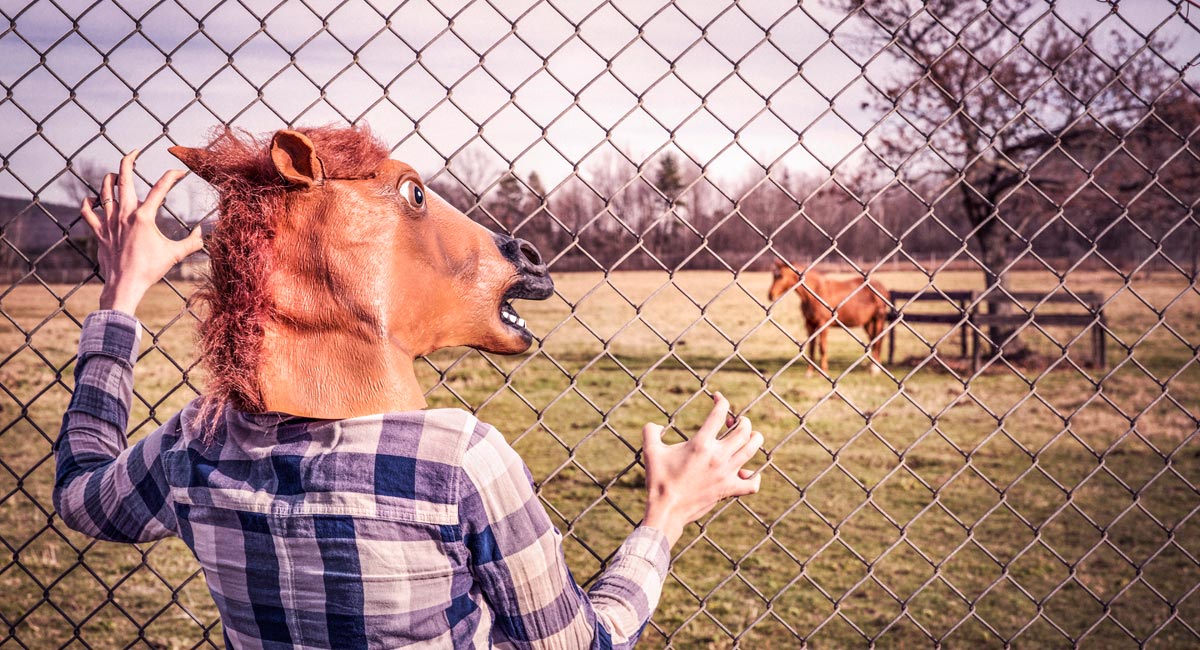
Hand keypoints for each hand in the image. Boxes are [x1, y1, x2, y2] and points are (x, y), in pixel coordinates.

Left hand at [80, 150, 202, 314]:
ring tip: (116, 173)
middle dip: (129, 161)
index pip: (160, 188)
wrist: (125, 285)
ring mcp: (109, 222)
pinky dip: (89, 203)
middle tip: (134, 151)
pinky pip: (88, 212)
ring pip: (104, 191)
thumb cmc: (150, 270)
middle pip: (123, 179)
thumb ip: (192, 242)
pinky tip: (93, 198)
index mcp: (144, 216)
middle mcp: (124, 214)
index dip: (172, 176)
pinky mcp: (99, 232)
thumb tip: (203, 233)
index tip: (180, 171)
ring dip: (109, 179)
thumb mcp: (175, 254)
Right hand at [641, 392, 763, 546]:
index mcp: (701, 444)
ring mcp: (726, 474)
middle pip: (744, 430)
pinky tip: (747, 472)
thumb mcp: (651, 451)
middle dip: (742, 421)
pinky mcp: (728, 490)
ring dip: (755, 439)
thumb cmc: (658, 480)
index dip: (721, 401)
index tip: (718, 398)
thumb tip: (654, 425)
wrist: (667, 510)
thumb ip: (650, 432)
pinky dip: (754, 477)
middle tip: (734, 421)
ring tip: (750, 436)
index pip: (719, 414)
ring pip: (752, 450)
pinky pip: (751, 484)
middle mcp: (718, 456)